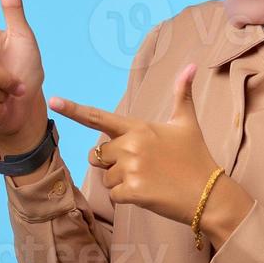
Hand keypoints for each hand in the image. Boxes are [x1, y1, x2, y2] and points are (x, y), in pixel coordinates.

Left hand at [48, 61, 251, 239]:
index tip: (53, 101)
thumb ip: (182, 94)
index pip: (99, 117)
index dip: (74, 109)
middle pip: (99, 155)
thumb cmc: (196, 157)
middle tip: (142, 166)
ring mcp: (131, 169)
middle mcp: (131, 145)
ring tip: (148, 179)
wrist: (210, 194)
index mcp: (138, 127)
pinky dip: (126, 197)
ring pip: (105, 177)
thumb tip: (191, 65)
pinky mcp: (133, 191)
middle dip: (113, 163)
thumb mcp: (187, 123)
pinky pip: (113, 195)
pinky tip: (147, 193)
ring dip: (120, 182)